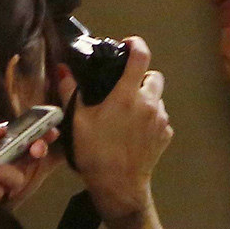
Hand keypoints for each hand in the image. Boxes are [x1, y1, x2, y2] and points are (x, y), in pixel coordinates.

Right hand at [66, 38, 172, 228]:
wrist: (119, 184)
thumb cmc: (95, 152)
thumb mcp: (78, 121)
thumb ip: (71, 91)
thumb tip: (62, 69)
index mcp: (126, 96)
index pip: (140, 58)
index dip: (136, 45)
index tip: (128, 44)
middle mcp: (149, 104)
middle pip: (154, 77)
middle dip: (142, 77)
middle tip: (124, 88)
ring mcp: (161, 119)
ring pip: (158, 99)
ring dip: (145, 100)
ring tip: (126, 115)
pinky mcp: (167, 134)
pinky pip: (160, 118)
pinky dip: (149, 119)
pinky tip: (133, 132)